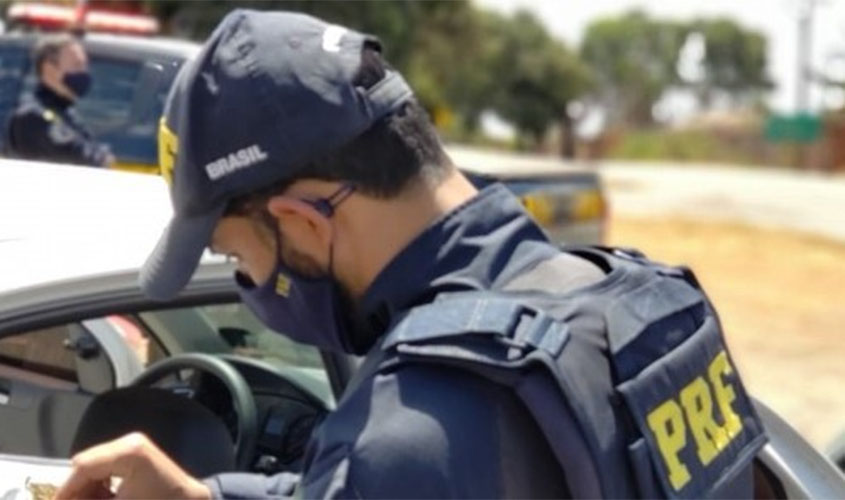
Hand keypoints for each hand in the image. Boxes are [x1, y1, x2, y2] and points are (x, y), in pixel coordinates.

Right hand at [55, 432, 211, 499]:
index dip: (67, 490)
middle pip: (86, 464)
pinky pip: (106, 466)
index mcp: (129, 451)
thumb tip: (66, 496)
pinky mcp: (136, 451)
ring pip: (94, 466)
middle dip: (77, 489)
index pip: (83, 466)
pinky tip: (106, 497)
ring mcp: (134, 444)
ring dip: (88, 488)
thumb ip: (90, 499)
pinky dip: (101, 484)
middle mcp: (130, 441)